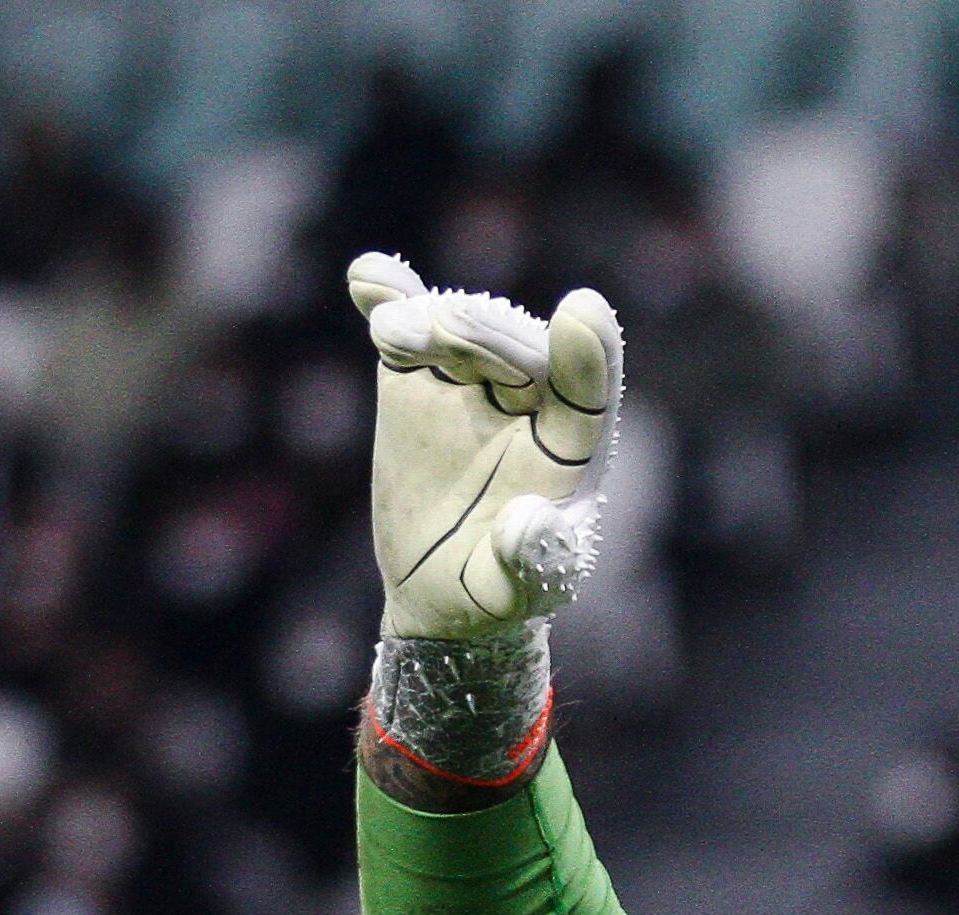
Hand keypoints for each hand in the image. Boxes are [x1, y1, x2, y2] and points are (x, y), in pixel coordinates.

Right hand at [348, 254, 623, 641]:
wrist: (438, 593)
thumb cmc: (497, 591)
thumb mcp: (520, 591)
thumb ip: (532, 560)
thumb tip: (528, 521)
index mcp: (572, 447)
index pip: (590, 388)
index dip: (587, 351)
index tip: (581, 312)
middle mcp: (530, 401)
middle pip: (517, 348)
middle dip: (486, 337)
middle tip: (443, 335)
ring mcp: (470, 383)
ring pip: (459, 330)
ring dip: (430, 320)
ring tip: (393, 332)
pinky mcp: (414, 380)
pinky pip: (403, 330)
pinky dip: (388, 299)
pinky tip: (368, 277)